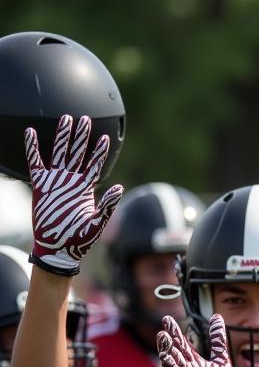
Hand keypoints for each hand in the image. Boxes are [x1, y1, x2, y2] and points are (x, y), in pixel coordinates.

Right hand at [24, 115, 122, 274]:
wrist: (59, 247)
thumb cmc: (79, 239)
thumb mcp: (98, 222)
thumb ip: (108, 205)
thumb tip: (119, 188)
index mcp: (86, 188)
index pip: (95, 165)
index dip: (99, 151)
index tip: (105, 137)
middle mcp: (72, 181)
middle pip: (77, 153)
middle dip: (81, 136)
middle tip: (84, 119)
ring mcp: (56, 181)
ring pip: (59, 153)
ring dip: (62, 137)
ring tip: (66, 119)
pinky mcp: (41, 184)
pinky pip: (35, 161)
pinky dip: (33, 147)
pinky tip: (31, 132)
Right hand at [156, 316, 245, 366]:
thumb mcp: (222, 360)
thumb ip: (218, 340)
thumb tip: (217, 316)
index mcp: (196, 363)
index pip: (183, 345)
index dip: (175, 332)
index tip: (167, 319)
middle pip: (177, 354)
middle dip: (169, 342)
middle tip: (162, 329)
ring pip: (175, 366)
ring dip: (168, 354)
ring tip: (163, 341)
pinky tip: (169, 363)